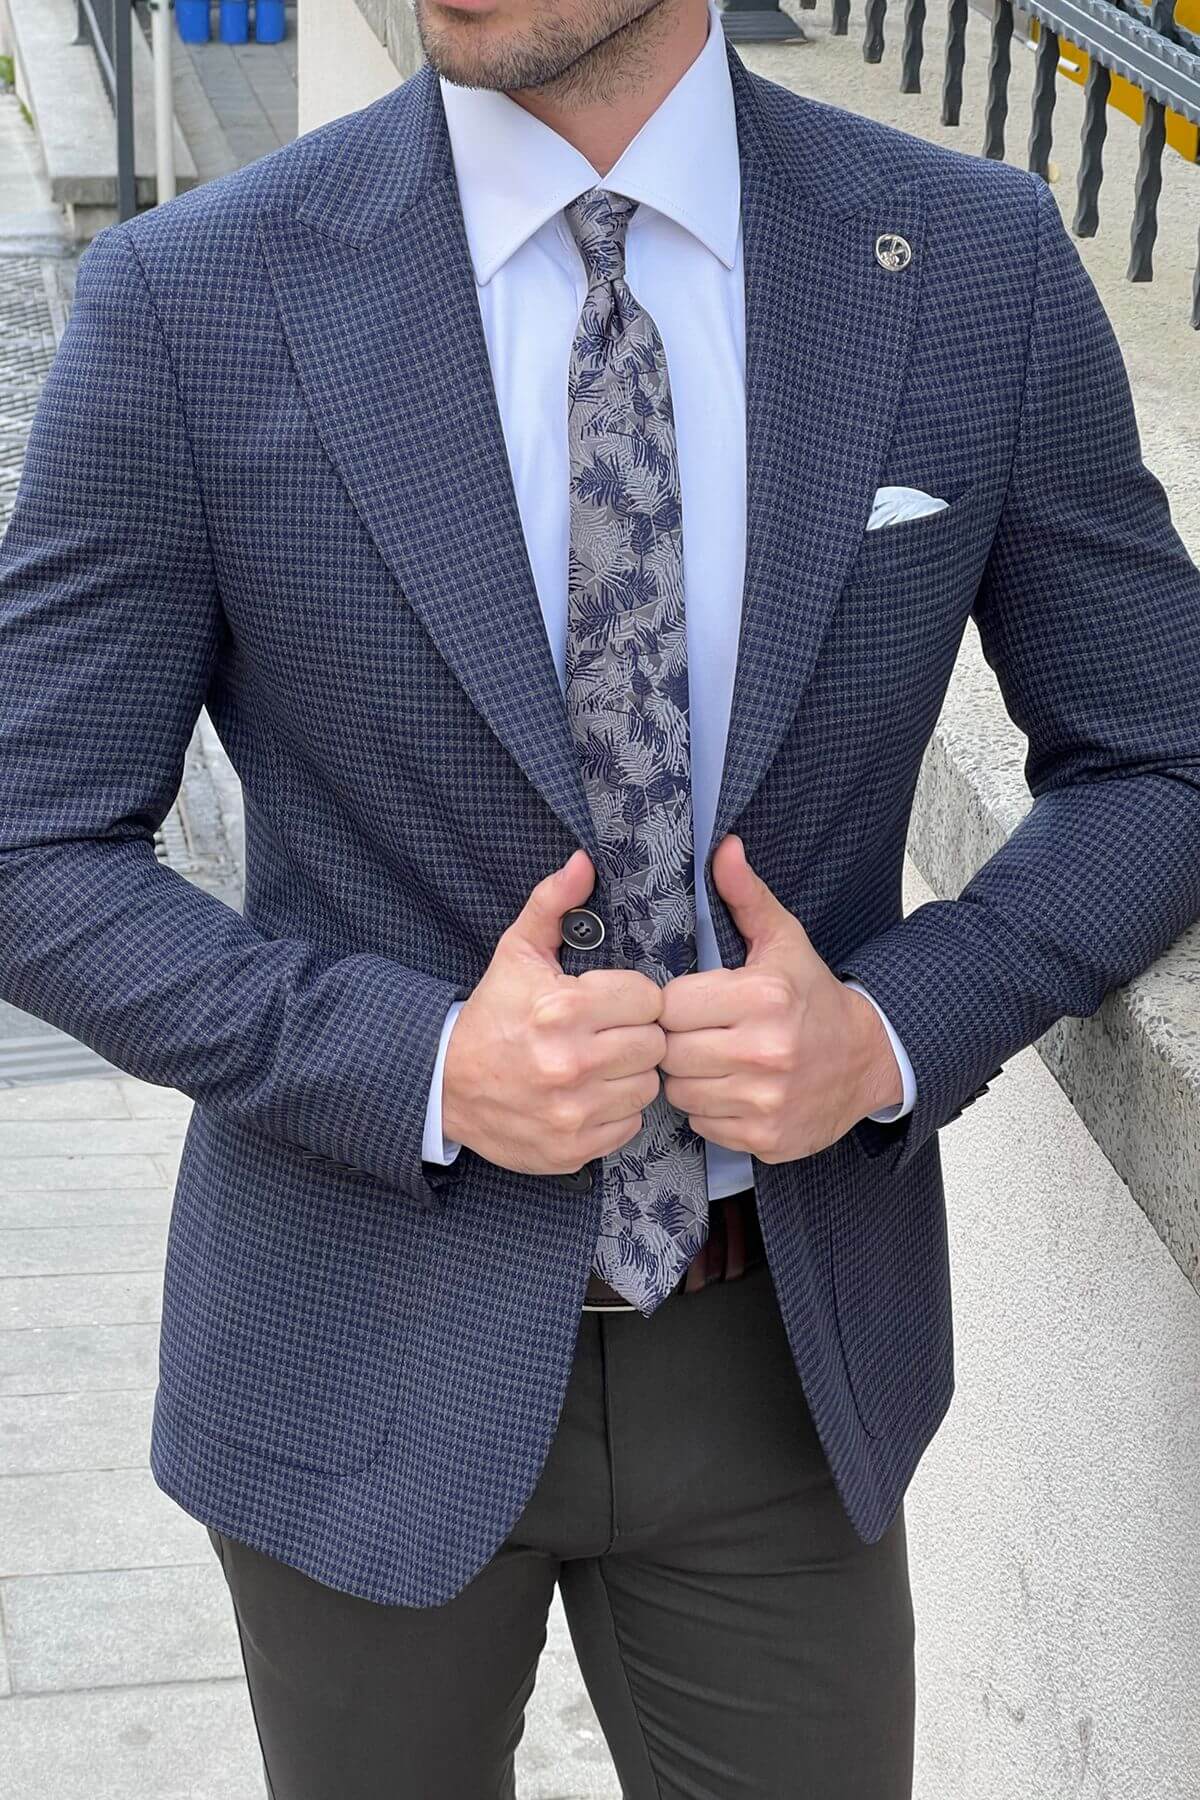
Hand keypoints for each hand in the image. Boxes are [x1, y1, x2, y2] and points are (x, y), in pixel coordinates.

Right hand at [442, 849, 665, 1176]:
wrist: (444, 1086)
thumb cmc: (492, 1014)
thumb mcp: (517, 953)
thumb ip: (553, 904)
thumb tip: (585, 861)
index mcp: (563, 1008)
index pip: (649, 999)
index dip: (633, 998)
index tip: (612, 1002)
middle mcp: (571, 1063)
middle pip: (654, 1045)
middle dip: (636, 1035)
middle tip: (608, 1033)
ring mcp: (573, 1111)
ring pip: (647, 1087)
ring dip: (630, 1075)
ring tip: (600, 1065)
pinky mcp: (574, 1148)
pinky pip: (629, 1126)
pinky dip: (616, 1112)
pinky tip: (589, 1096)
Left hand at [658, 835, 902, 1161]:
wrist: (868, 1059)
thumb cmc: (814, 998)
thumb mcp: (783, 941)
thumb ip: (746, 897)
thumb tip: (722, 848)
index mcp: (763, 998)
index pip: (669, 1006)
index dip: (671, 1005)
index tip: (690, 1004)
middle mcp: (764, 1052)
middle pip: (670, 1052)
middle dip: (676, 1042)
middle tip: (699, 1033)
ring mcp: (766, 1100)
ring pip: (681, 1092)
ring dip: (688, 1078)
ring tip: (714, 1059)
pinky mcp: (767, 1138)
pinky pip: (703, 1125)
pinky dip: (710, 1110)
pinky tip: (732, 1088)